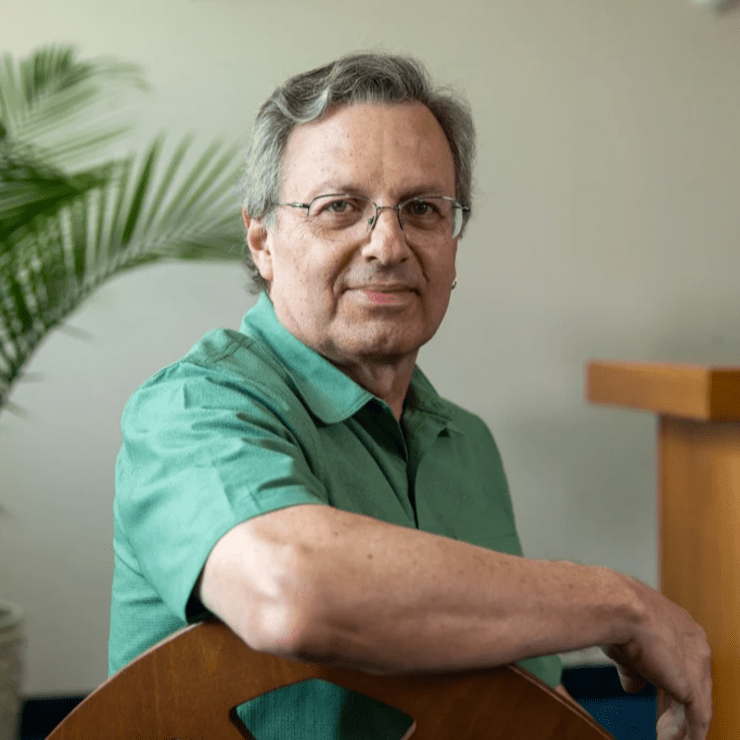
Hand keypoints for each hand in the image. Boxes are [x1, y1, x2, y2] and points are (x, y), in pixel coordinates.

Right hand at [600, 577, 711, 739]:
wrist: (618, 606)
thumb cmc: (616, 613)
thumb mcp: (625, 644)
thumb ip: (633, 668)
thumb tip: (633, 687)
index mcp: (680, 626)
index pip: (681, 662)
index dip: (670, 685)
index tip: (662, 704)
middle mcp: (696, 643)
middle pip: (692, 685)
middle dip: (676, 708)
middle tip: (665, 728)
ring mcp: (697, 665)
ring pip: (695, 705)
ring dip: (678, 727)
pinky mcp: (692, 687)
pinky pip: (695, 721)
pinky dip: (685, 735)